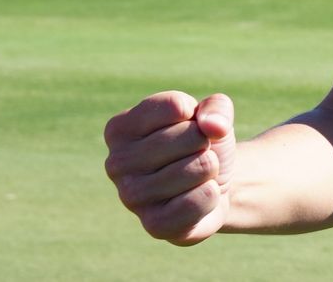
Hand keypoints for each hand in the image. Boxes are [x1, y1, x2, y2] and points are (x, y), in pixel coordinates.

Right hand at [103, 91, 235, 244]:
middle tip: (195, 155)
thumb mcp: (211, 114)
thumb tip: (214, 126)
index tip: (189, 127)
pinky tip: (198, 197)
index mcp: (120, 128)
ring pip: (200, 167)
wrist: (212, 186)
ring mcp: (131, 197)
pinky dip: (212, 195)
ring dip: (211, 170)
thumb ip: (216, 107)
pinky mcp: (154, 226)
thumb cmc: (201, 143)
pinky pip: (201, 199)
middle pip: (191, 136)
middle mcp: (116, 163)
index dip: (197, 115)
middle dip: (206, 144)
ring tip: (196, 176)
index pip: (175, 106)